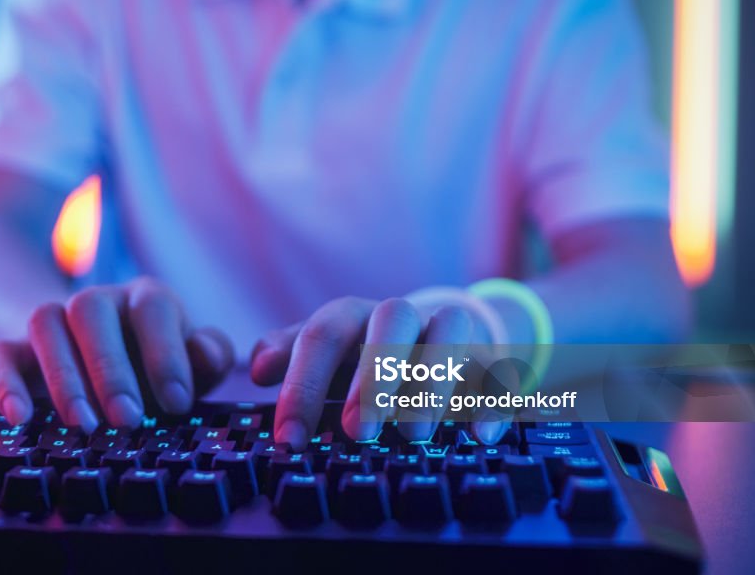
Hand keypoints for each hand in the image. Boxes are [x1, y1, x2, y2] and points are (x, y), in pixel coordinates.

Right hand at [0, 277, 234, 430]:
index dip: (165, 354)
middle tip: (128, 420)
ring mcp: (54, 320)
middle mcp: (97, 301)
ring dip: (63, 377)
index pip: (152, 308)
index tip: (177, 403)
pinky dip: (5, 383)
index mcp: (146, 298)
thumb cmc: (158, 363)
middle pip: (90, 310)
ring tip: (83, 426)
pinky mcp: (18, 348)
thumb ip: (210, 355)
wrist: (102, 355)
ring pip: (45, 324)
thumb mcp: (193, 360)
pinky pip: (1, 352)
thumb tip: (207, 354)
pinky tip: (20, 418)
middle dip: (110, 369)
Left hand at [251, 296, 514, 450]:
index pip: (321, 335)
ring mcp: (448, 331)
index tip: (289, 439)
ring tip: (412, 437)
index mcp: (352, 315)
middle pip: (391, 321)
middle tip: (356, 433)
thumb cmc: (363, 354)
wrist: (435, 336)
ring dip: (431, 383)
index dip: (303, 385)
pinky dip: (491, 400)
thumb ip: (287, 354)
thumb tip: (256, 367)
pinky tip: (478, 436)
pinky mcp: (488, 356)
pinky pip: (497, 369)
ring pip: (449, 334)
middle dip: (373, 377)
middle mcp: (401, 315)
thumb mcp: (324, 353)